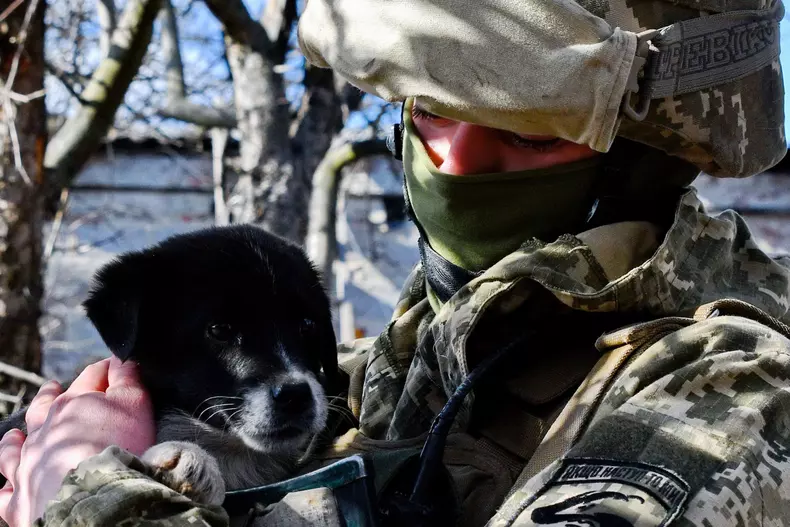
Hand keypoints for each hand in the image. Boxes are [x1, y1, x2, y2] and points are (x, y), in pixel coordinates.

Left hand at [0, 357, 154, 525]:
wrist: (92, 499)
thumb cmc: (119, 448)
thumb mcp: (134, 405)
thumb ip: (127, 380)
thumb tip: (121, 359)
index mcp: (72, 404)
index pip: (91, 376)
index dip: (106, 370)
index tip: (115, 367)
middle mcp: (43, 431)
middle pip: (46, 406)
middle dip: (50, 395)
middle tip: (52, 387)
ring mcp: (27, 465)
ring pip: (14, 448)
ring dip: (15, 440)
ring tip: (15, 436)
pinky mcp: (19, 500)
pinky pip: (4, 494)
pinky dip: (4, 488)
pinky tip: (6, 486)